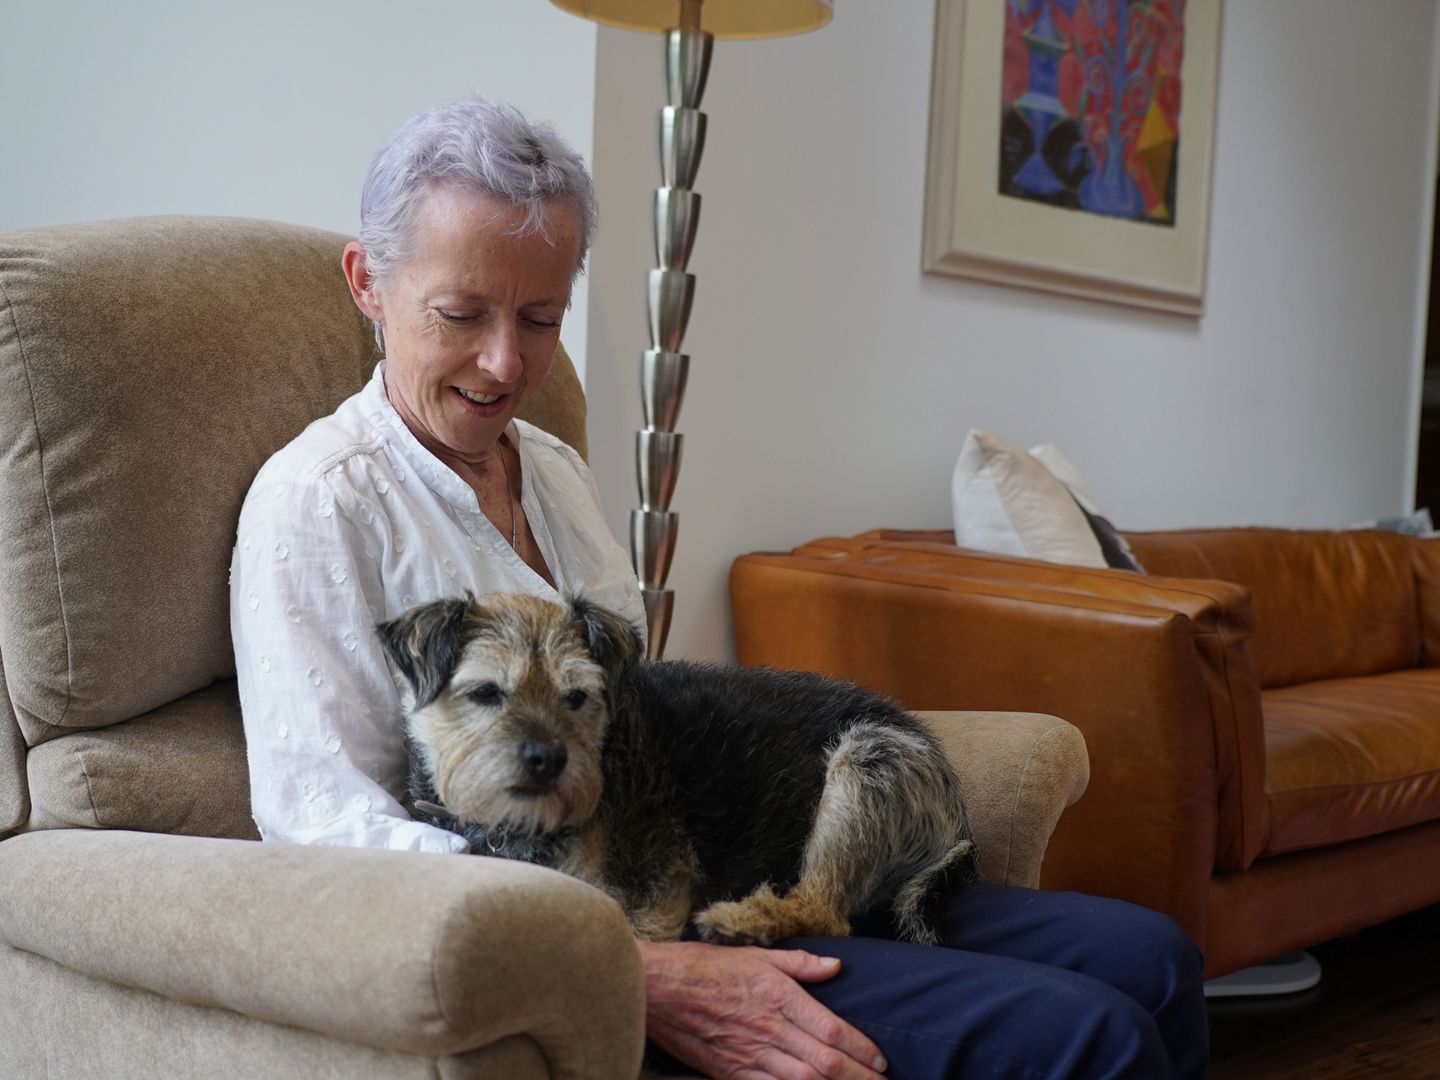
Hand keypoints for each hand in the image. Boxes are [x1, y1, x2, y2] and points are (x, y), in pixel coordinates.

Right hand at [637, 939, 886, 1079]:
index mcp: (779, 997)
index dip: (863, 1049)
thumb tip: (835, 968)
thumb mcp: (756, 955)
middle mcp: (770, 1030)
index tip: (882, 1060)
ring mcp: (750, 1057)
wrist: (656, 989)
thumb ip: (799, 964)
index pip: (832, 1031)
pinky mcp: (731, 1074)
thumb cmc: (704, 967)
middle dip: (860, 1079)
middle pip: (826, 1064)